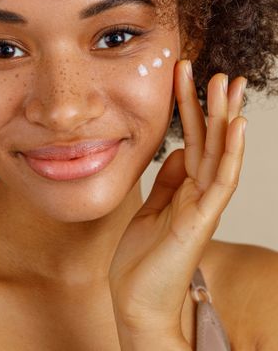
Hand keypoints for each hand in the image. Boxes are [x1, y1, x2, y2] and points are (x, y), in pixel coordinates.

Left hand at [108, 60, 246, 347]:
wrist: (137, 299)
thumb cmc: (143, 256)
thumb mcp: (153, 208)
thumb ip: (168, 180)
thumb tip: (178, 151)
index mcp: (185, 188)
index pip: (193, 141)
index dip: (194, 110)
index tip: (192, 79)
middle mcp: (199, 193)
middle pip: (209, 141)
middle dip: (212, 105)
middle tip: (218, 72)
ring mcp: (202, 206)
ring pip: (218, 154)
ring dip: (223, 118)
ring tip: (226, 84)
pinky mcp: (200, 221)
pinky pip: (219, 181)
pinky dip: (229, 153)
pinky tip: (235, 126)